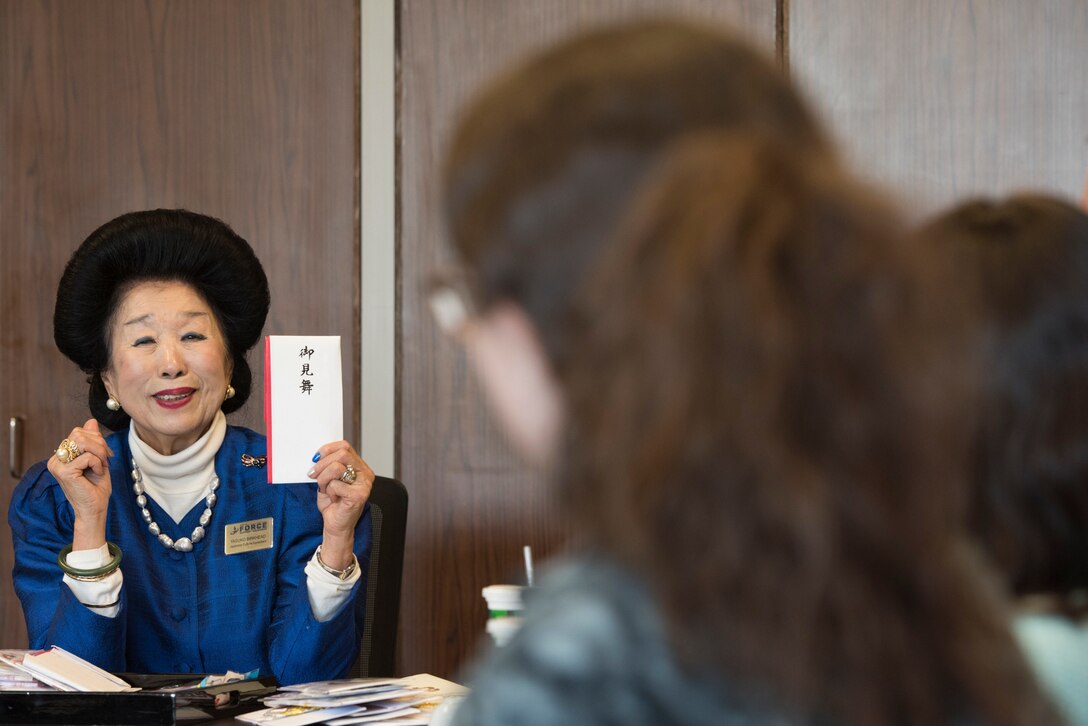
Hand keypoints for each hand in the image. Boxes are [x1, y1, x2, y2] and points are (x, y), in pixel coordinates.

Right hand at [46, 418, 113, 549]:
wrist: (95, 508)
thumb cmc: (96, 487)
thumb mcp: (98, 458)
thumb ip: (93, 440)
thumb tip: (90, 421)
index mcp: (62, 455)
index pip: (79, 432)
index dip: (97, 439)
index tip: (104, 455)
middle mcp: (56, 459)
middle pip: (79, 433)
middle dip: (100, 444)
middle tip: (105, 460)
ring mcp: (57, 465)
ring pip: (82, 441)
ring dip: (99, 453)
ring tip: (101, 466)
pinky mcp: (63, 471)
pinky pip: (86, 456)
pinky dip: (97, 463)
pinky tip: (96, 474)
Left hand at [308, 441, 373, 569]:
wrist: (336, 525)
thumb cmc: (333, 503)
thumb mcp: (328, 479)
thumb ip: (328, 465)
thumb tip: (317, 455)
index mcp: (359, 466)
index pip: (345, 446)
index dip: (327, 449)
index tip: (315, 458)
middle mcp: (365, 473)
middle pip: (342, 454)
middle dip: (322, 464)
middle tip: (313, 474)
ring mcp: (364, 484)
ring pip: (337, 467)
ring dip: (324, 479)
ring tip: (325, 489)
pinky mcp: (359, 495)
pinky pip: (335, 485)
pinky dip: (329, 492)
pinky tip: (334, 499)